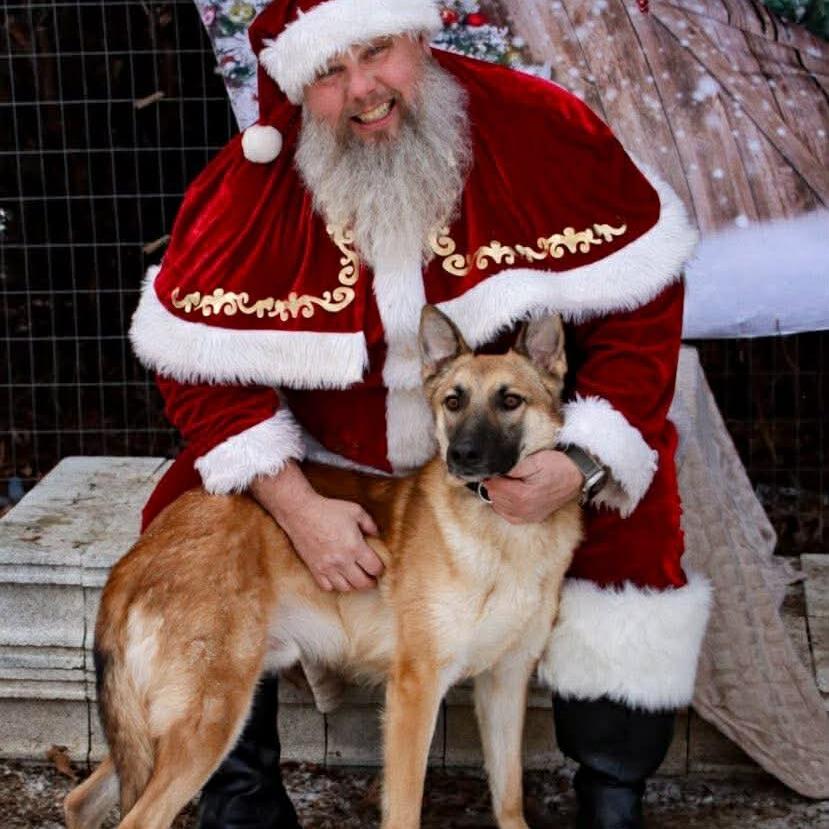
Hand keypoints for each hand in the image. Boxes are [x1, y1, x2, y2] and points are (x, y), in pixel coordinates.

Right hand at [250, 462, 383, 591]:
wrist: (301, 512)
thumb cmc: (328, 510)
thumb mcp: (356, 511)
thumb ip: (370, 524)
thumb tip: (377, 535)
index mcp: (355, 547)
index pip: (374, 568)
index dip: (380, 569)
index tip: (379, 566)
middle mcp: (342, 561)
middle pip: (362, 583)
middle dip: (370, 582)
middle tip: (372, 578)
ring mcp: (327, 567)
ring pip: (346, 588)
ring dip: (354, 585)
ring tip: (356, 578)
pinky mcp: (314, 569)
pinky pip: (327, 587)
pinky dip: (335, 586)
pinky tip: (338, 577)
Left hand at [484, 449, 582, 524]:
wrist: (577, 475)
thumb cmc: (557, 465)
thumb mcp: (534, 460)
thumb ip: (512, 467)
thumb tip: (494, 470)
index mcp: (522, 495)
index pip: (493, 486)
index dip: (490, 475)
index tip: (493, 468)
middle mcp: (524, 509)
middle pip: (494, 497)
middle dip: (494, 484)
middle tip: (501, 473)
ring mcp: (529, 516)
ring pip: (499, 507)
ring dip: (498, 494)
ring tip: (506, 482)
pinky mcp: (533, 518)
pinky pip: (509, 516)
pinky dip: (504, 507)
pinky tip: (509, 496)